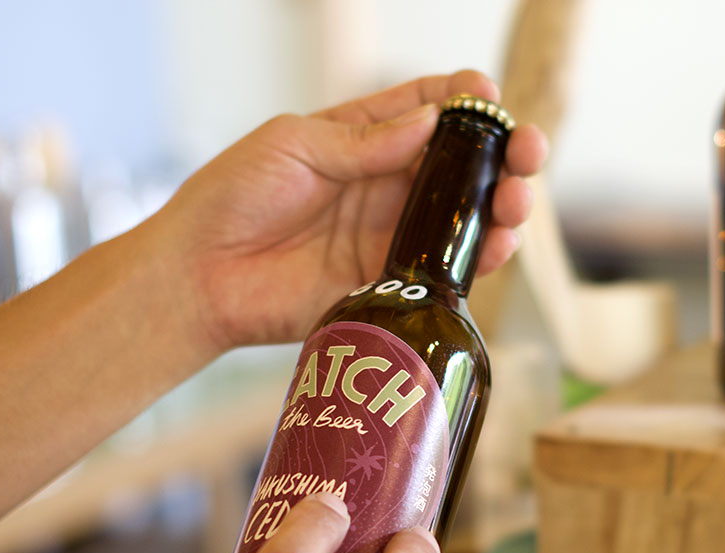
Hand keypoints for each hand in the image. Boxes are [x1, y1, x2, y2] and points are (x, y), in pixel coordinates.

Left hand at [139, 69, 547, 351]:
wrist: (198, 276)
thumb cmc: (231, 199)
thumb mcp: (293, 146)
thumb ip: (362, 142)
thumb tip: (431, 124)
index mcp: (362, 139)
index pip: (429, 110)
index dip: (465, 100)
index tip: (487, 96)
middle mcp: (387, 186)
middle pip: (464, 166)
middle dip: (504, 154)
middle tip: (526, 151)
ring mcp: (392, 236)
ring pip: (467, 219)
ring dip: (502, 207)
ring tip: (514, 201)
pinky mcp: (391, 285)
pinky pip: (447, 273)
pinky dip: (481, 259)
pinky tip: (497, 246)